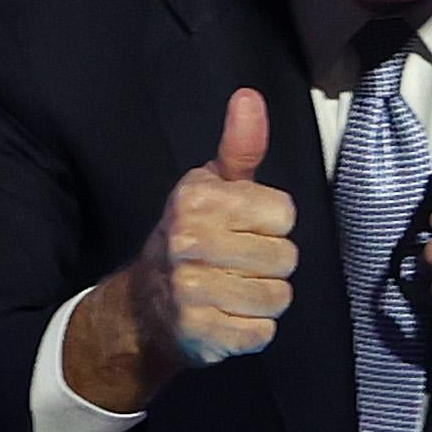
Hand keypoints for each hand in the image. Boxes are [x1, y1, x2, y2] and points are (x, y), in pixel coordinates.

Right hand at [64, 88, 297, 411]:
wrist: (146, 304)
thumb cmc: (194, 234)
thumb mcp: (213, 185)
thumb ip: (240, 145)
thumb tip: (249, 97)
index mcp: (197, 201)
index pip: (284, 213)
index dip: (272, 222)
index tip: (244, 226)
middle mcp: (189, 244)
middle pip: (285, 257)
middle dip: (271, 262)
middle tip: (239, 262)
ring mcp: (192, 293)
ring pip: (278, 297)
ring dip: (265, 297)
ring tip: (236, 289)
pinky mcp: (200, 334)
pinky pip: (262, 333)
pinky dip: (253, 330)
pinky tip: (228, 316)